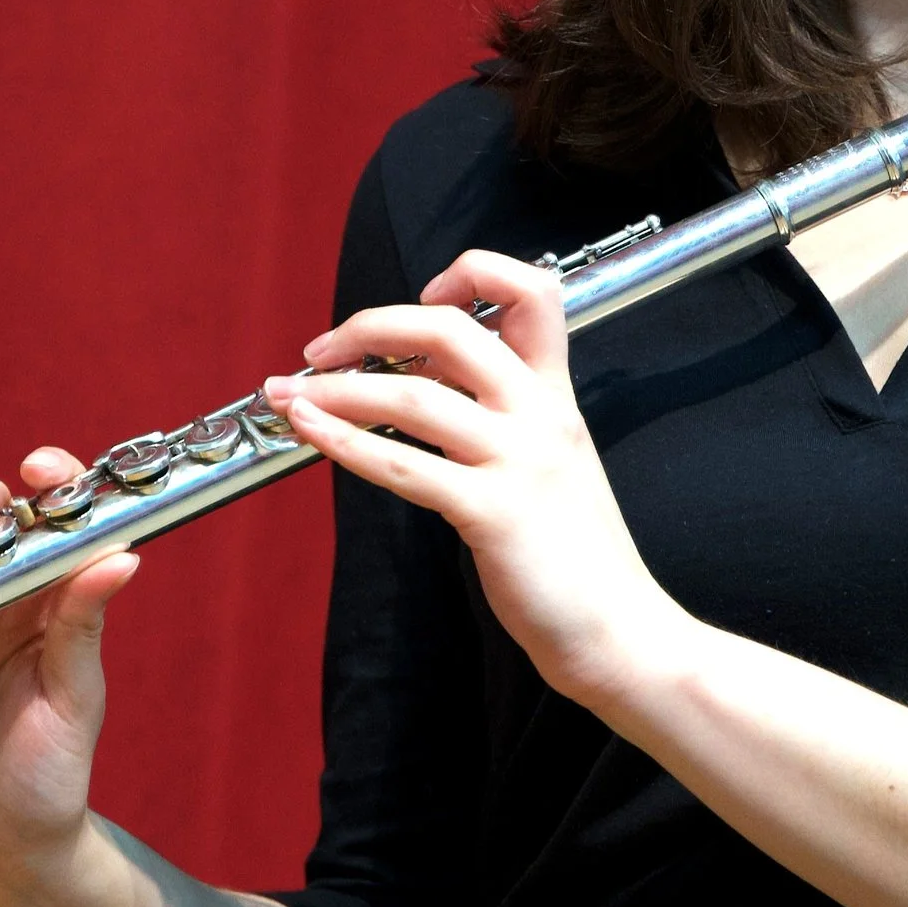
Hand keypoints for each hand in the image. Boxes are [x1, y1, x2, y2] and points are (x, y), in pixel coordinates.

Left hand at [265, 250, 686, 711]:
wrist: (620, 632)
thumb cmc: (576, 556)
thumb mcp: (551, 461)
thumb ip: (501, 414)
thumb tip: (422, 379)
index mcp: (556, 396)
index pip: (532, 291)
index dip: (471, 274)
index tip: (419, 300)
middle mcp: (540, 417)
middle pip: (451, 329)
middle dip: (369, 327)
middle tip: (319, 349)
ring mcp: (518, 463)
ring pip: (413, 397)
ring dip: (336, 387)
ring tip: (287, 394)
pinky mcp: (492, 515)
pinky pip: (404, 465)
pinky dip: (344, 442)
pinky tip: (309, 431)